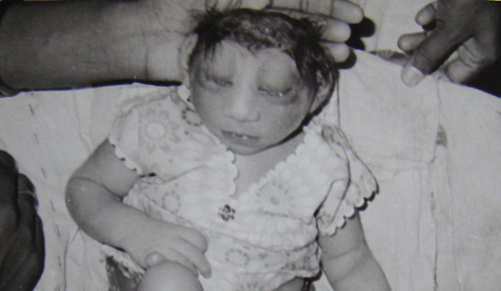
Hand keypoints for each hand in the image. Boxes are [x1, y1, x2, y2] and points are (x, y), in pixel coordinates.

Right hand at [124, 217, 210, 277]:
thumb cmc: (157, 233)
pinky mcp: (150, 258)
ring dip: (190, 272)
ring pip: (183, 263)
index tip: (201, 254)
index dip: (203, 249)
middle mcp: (172, 239)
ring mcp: (162, 248)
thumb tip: (201, 258)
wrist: (132, 227)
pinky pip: (166, 268)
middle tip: (207, 274)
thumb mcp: (172, 230)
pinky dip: (172, 273)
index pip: (199, 240)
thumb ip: (185, 241)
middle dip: (203, 266)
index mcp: (179, 231)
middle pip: (195, 254)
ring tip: (190, 276)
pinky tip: (173, 275)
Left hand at [135, 0, 362, 79]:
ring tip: (340, 57)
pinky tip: (314, 73)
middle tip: (350, 41)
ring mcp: (251, 40)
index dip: (327, 4)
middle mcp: (258, 14)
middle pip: (301, 18)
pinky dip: (294, 70)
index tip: (352, 16)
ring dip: (318, 49)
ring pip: (292, 43)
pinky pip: (273, 68)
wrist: (148, 36)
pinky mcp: (241, 66)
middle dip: (329, 27)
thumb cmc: (179, 3)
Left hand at [398, 0, 499, 85]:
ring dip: (421, 40)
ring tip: (401, 41)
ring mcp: (471, 21)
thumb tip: (409, 80)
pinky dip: (431, 19)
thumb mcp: (451, 28)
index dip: (430, 78)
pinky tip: (422, 17)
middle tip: (398, 59)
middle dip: (421, 57)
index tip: (407, 78)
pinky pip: (444, 18)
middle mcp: (479, 39)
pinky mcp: (462, 4)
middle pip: (444, 58)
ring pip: (441, 38)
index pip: (453, 77)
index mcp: (484, 51)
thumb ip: (429, 54)